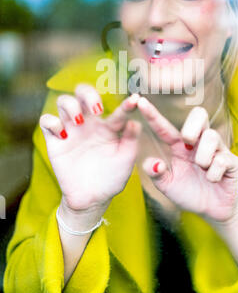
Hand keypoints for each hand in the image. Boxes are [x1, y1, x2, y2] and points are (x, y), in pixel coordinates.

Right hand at [40, 84, 140, 213]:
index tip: (134, 101)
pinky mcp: (55, 141)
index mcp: (109, 127)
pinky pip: (46, 121)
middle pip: (83, 93)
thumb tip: (135, 122)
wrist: (92, 199)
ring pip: (64, 101)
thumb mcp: (125, 160)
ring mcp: (71, 130)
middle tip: (98, 109)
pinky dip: (52, 122)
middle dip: (89, 94)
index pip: (117, 110)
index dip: (126, 104)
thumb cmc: (111, 178)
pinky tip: (63, 134)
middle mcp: (89, 124)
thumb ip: (131, 141)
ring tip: (79, 120)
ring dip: (70, 105)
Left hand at [137, 97, 237, 223]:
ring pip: (211, 135)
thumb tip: (152, 163)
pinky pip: (223, 159)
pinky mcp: (231, 162)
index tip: (140, 102)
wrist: (211, 210)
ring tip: (202, 169)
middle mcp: (198, 143)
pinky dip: (214, 173)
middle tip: (187, 142)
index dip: (153, 115)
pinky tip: (213, 180)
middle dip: (191, 125)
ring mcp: (217, 150)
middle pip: (199, 114)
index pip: (165, 127)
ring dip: (203, 156)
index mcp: (179, 146)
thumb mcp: (167, 186)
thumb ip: (156, 174)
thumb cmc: (188, 192)